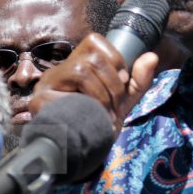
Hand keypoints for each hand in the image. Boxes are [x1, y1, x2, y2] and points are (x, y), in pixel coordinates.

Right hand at [30, 33, 157, 132]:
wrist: (83, 151)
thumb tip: (152, 57)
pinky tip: (92, 118)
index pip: (96, 42)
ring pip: (80, 71)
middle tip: (116, 106)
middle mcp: (60, 68)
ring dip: (101, 95)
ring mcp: (47, 83)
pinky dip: (86, 106)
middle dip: (112, 84)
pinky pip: (65, 94)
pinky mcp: (40, 101)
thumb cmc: (102, 120)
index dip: (116, 60)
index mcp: (78, 61)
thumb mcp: (125, 99)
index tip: (122, 83)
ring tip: (106, 114)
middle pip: (92, 59)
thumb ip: (140, 79)